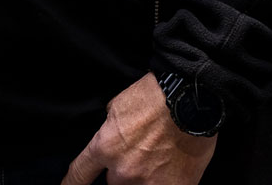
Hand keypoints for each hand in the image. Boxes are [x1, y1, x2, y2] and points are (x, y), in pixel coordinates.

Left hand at [62, 74, 215, 184]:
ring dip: (143, 178)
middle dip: (122, 173)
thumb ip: (110, 128)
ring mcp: (149, 184)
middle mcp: (123, 171)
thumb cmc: (158, 95)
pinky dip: (166, 181)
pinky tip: (173, 167)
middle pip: (113, 184)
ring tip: (159, 159)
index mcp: (105, 147)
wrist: (193, 98)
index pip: (78, 175)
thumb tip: (110, 137)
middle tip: (139, 154)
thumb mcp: (119, 105)